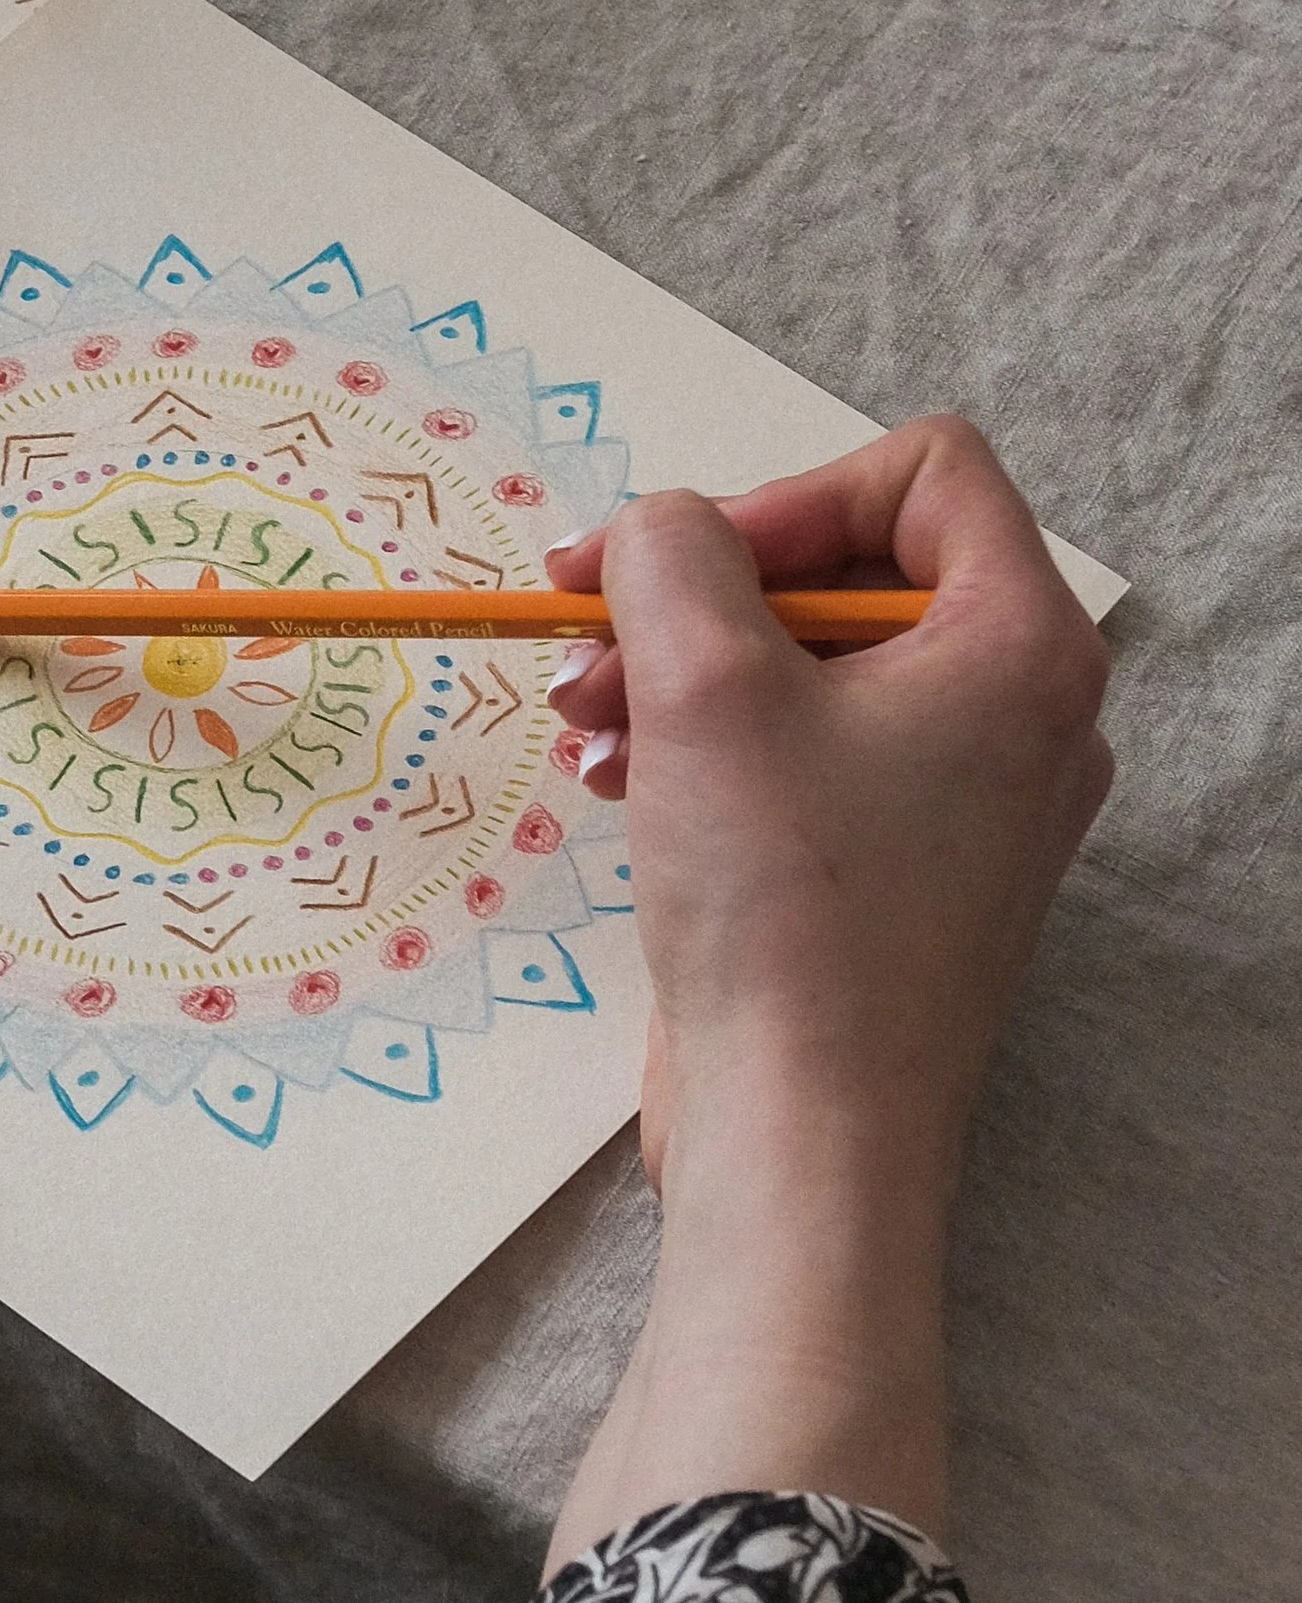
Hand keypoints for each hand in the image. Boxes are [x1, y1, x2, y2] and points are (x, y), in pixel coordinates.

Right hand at [538, 418, 1110, 1560]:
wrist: (804, 1131)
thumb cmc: (780, 902)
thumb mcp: (701, 681)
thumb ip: (669, 551)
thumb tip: (654, 533)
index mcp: (1020, 644)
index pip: (923, 472)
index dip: (782, 493)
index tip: (672, 566)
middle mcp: (1017, 711)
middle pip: (849, 568)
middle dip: (699, 592)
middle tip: (585, 633)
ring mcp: (963, 798)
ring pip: (809, 664)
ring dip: (680, 668)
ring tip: (584, 721)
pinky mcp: (898, 867)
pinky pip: (805, 753)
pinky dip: (707, 744)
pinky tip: (617, 783)